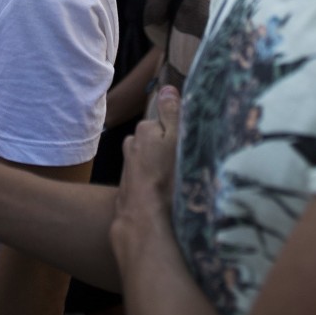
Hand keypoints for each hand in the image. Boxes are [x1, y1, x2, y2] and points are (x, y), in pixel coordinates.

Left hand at [110, 86, 180, 257]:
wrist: (146, 226)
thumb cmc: (167, 180)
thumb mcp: (178, 140)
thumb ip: (172, 113)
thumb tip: (166, 87)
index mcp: (143, 131)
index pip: (162, 124)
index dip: (177, 135)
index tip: (188, 147)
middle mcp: (130, 147)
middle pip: (154, 144)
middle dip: (166, 152)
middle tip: (185, 167)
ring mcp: (127, 172)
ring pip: (150, 165)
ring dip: (161, 172)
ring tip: (178, 186)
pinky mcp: (128, 195)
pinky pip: (146, 185)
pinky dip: (155, 189)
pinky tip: (167, 200)